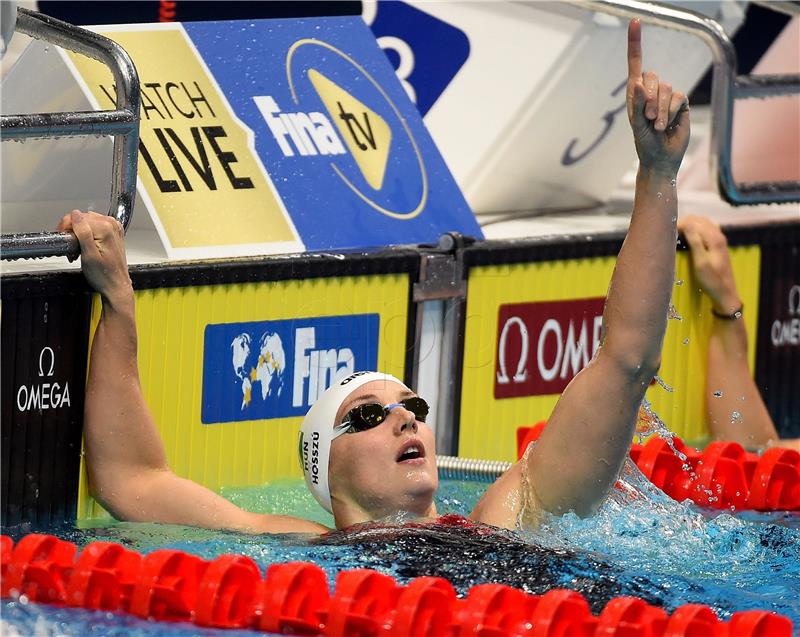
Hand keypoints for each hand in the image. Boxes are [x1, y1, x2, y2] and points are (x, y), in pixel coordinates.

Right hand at [57, 210, 132, 307]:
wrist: (116, 285)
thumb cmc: (104, 276)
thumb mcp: (88, 255)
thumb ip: (83, 232)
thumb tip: (75, 215)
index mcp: (106, 228)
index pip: (77, 216)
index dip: (65, 228)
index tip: (63, 240)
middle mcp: (112, 225)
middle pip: (82, 218)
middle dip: (71, 231)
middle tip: (70, 248)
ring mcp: (114, 229)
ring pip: (87, 222)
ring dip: (78, 233)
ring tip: (77, 249)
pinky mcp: (113, 234)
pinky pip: (94, 227)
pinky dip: (86, 234)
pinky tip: (85, 246)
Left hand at [626, 19, 689, 174]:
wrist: (661, 158)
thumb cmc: (644, 143)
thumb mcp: (636, 125)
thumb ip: (637, 104)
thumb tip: (639, 83)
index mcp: (635, 94)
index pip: (635, 63)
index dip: (635, 43)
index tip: (635, 21)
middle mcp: (650, 91)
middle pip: (653, 76)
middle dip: (649, 99)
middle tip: (648, 119)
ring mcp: (666, 96)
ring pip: (666, 87)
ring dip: (660, 109)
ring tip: (657, 126)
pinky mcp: (680, 102)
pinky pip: (678, 96)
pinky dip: (671, 111)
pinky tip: (668, 125)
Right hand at [678, 214, 740, 313]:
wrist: (725, 292)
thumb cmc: (711, 280)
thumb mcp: (701, 262)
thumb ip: (695, 241)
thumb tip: (686, 223)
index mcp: (714, 237)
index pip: (693, 222)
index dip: (679, 224)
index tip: (667, 232)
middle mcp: (718, 234)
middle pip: (698, 219)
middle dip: (683, 222)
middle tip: (670, 233)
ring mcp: (719, 238)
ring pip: (702, 222)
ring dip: (688, 224)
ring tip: (676, 233)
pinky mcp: (718, 243)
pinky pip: (705, 228)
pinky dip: (695, 228)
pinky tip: (688, 236)